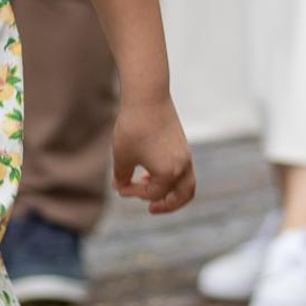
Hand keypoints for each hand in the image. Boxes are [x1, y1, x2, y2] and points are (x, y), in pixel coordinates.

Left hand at [112, 95, 195, 215]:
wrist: (147, 96)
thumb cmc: (133, 127)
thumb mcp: (122, 156)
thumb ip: (123, 177)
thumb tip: (121, 186)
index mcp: (169, 173)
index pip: (153, 193)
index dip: (134, 192)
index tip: (119, 187)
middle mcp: (183, 166)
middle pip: (183, 196)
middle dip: (168, 205)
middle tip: (151, 209)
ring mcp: (186, 154)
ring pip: (186, 182)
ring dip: (171, 191)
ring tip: (150, 188)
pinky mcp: (183, 144)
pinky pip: (182, 169)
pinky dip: (171, 176)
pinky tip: (150, 169)